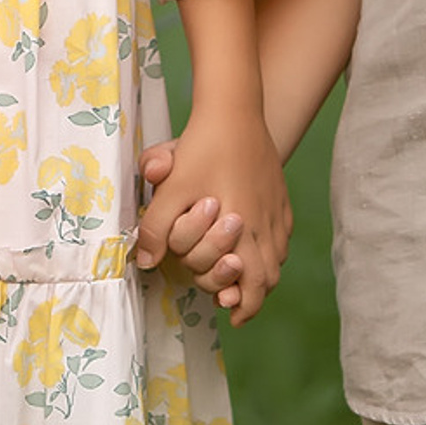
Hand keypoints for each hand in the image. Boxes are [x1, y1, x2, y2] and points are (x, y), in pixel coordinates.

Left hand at [137, 102, 288, 324]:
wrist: (234, 110)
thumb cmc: (201, 149)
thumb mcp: (171, 188)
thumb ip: (156, 229)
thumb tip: (144, 263)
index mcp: (243, 228)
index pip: (254, 284)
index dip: (243, 305)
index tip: (230, 314)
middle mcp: (266, 225)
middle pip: (270, 277)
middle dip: (253, 295)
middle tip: (233, 303)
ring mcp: (276, 210)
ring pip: (278, 257)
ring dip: (261, 273)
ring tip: (241, 279)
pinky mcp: (280, 195)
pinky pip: (281, 234)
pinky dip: (270, 249)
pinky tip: (253, 245)